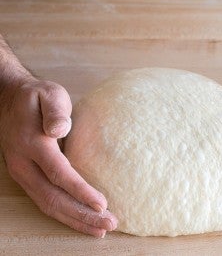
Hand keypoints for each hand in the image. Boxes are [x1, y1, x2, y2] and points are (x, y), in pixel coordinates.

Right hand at [0, 78, 117, 236]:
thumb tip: (58, 129)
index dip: (80, 190)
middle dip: (82, 214)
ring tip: (101, 229)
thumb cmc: (37, 97)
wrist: (9, 101)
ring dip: (75, 219)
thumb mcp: (49, 95)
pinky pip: (45, 201)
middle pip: (53, 197)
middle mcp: (24, 164)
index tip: (102, 203)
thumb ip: (55, 111)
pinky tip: (83, 220)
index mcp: (32, 144)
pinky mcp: (26, 178)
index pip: (58, 173)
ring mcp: (22, 173)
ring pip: (48, 204)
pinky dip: (65, 214)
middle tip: (109, 223)